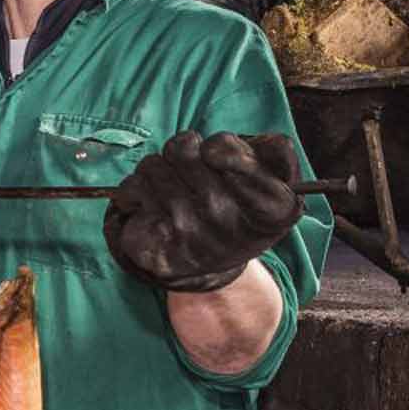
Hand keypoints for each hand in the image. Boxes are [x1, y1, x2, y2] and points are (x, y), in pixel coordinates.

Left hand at [102, 131, 302, 291]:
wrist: (214, 268)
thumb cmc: (240, 212)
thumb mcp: (274, 185)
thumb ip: (278, 155)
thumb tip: (271, 141)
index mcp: (266, 206)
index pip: (233, 158)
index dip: (219, 148)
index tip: (212, 153)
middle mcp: (226, 221)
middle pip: (182, 148)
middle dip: (183, 151)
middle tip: (193, 172)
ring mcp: (187, 235)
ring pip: (150, 165)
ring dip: (157, 169)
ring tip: (174, 190)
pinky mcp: (154, 247)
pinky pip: (129, 191)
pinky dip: (135, 192)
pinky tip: (152, 206)